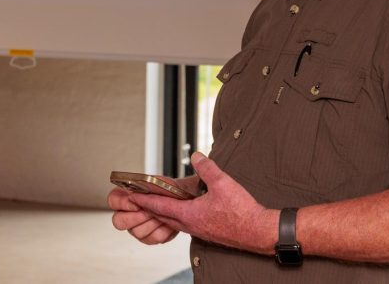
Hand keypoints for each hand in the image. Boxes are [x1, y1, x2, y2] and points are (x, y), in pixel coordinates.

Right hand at [107, 186, 178, 244]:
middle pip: (118, 221)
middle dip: (136, 217)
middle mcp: (127, 214)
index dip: (122, 203)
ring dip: (153, 222)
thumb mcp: (160, 182)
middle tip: (150, 212)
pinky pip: (152, 239)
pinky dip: (164, 230)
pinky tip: (168, 221)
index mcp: (125, 197)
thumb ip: (149, 184)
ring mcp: (136, 228)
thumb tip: (143, 185)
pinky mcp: (149, 238)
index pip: (113, 200)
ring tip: (163, 214)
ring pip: (137, 232)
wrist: (180, 202)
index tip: (136, 203)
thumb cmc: (167, 190)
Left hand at [128, 152, 276, 254]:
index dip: (144, 199)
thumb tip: (195, 156)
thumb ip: (207, 168)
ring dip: (162, 213)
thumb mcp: (223, 183)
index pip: (160, 206)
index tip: (131, 196)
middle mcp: (190, 225)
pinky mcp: (207, 232)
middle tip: (137, 200)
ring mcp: (198, 230)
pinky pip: (184, 224)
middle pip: (163, 216)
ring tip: (155, 205)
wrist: (257, 232)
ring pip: (173, 222)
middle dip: (149, 207)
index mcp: (190, 214)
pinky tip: (181, 212)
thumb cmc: (241, 211)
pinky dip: (176, 217)